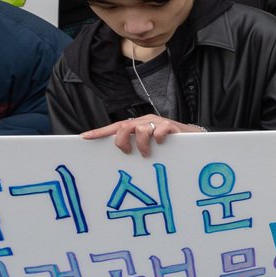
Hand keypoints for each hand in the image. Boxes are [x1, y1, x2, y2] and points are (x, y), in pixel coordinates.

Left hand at [80, 114, 202, 156]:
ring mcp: (157, 122)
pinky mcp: (171, 126)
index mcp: (136, 125)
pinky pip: (160, 130)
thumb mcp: (148, 144)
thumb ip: (134, 145)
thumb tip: (118, 155)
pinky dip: (158, 139)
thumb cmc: (166, 144)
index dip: (99, 132)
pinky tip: (161, 144)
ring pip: (141, 130)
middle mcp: (144, 121)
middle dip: (122, 141)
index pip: (114, 127)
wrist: (191, 138)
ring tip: (147, 154)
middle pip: (124, 126)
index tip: (84, 137)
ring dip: (142, 145)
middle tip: (127, 152)